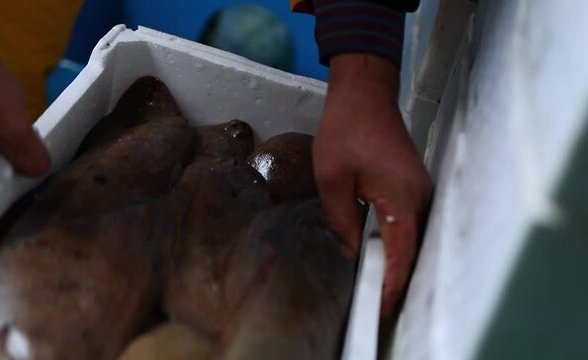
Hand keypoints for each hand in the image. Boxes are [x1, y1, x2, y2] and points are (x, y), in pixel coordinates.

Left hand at [313, 54, 430, 317]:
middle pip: (410, 249)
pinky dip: (393, 241)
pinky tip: (374, 250)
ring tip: (371, 283)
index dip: (390, 285)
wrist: (365, 93)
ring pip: (410, 237)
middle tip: (370, 302)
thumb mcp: (332, 179)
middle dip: (392, 279)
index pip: (401, 254)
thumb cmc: (346, 129)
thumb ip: (341, 220)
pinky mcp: (411, 184)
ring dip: (392, 260)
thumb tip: (350, 252)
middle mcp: (419, 197)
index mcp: (401, 197)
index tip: (378, 308)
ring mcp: (419, 190)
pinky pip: (406, 221)